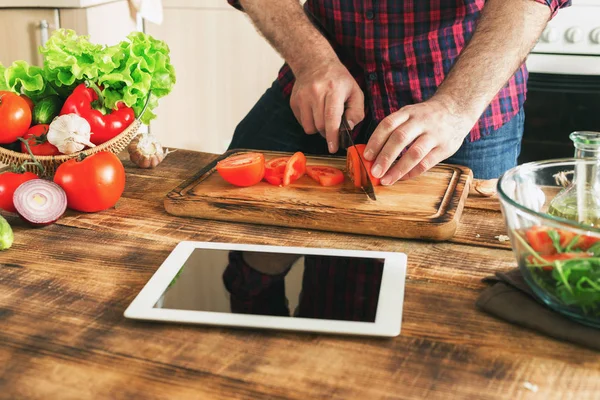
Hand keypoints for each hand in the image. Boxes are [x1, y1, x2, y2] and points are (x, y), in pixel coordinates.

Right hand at [290, 60, 364, 152]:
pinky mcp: (294, 102)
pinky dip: (310, 122)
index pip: (331, 118)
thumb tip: (348, 128)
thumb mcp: (355, 91)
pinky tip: (315, 111)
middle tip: (334, 128)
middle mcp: (315, 93)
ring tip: (324, 117)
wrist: (314, 63)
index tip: (333, 148)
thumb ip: (357, 111)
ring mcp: (302, 97)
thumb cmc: (338, 80)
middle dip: (328, 132)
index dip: (332, 136)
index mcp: (333, 90)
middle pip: (320, 126)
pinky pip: (302, 122)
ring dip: (318, 128)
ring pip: (309, 127)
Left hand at [363, 95, 477, 184]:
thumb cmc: (425, 117)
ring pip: (414, 152)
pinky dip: (413, 172)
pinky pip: (427, 162)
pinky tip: (402, 178)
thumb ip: (394, 130)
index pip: (388, 124)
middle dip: (385, 157)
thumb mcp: (410, 115)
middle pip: (400, 138)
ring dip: (398, 168)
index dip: (376, 140)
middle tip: (374, 171)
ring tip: (386, 180)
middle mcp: (421, 121)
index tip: (366, 156)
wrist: (457, 108)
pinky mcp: (445, 147)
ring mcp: (434, 134)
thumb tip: (372, 153)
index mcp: (408, 113)